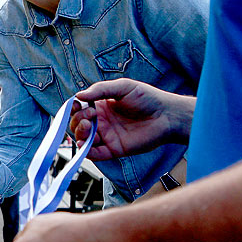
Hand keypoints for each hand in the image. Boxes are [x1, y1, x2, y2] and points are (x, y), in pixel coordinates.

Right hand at [71, 79, 194, 161]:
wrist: (167, 115)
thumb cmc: (148, 98)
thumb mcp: (123, 86)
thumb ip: (100, 90)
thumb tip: (78, 95)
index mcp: (102, 106)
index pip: (79, 109)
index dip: (74, 108)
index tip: (77, 104)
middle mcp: (102, 122)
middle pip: (78, 125)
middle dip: (77, 120)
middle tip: (90, 115)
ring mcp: (107, 136)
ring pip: (84, 139)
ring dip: (79, 134)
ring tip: (88, 127)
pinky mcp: (114, 149)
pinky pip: (95, 154)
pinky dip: (86, 152)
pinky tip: (85, 145)